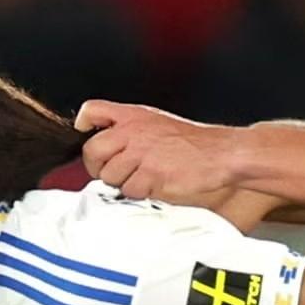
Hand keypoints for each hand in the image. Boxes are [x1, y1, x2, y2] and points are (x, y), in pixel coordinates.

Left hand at [77, 101, 234, 203]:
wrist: (220, 153)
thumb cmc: (192, 143)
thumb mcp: (157, 122)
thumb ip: (130, 129)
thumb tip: (105, 145)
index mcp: (134, 116)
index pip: (92, 111)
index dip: (84, 125)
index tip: (85, 133)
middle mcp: (133, 132)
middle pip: (93, 151)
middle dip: (98, 166)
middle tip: (112, 171)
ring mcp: (140, 154)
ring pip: (110, 176)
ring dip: (123, 182)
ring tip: (144, 176)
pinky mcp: (150, 176)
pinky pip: (130, 191)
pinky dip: (141, 192)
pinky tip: (156, 184)